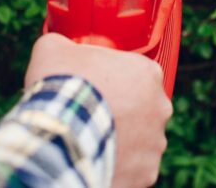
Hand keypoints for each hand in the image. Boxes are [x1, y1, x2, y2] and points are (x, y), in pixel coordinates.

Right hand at [25, 33, 171, 187]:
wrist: (60, 135)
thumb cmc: (62, 87)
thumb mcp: (54, 49)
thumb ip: (63, 44)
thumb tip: (57, 45)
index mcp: (147, 72)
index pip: (135, 72)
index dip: (111, 78)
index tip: (94, 85)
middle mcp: (160, 107)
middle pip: (141, 107)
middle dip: (120, 111)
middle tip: (91, 113)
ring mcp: (155, 142)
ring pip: (139, 140)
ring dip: (120, 139)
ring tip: (89, 139)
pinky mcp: (147, 172)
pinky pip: (133, 167)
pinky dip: (117, 165)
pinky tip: (95, 159)